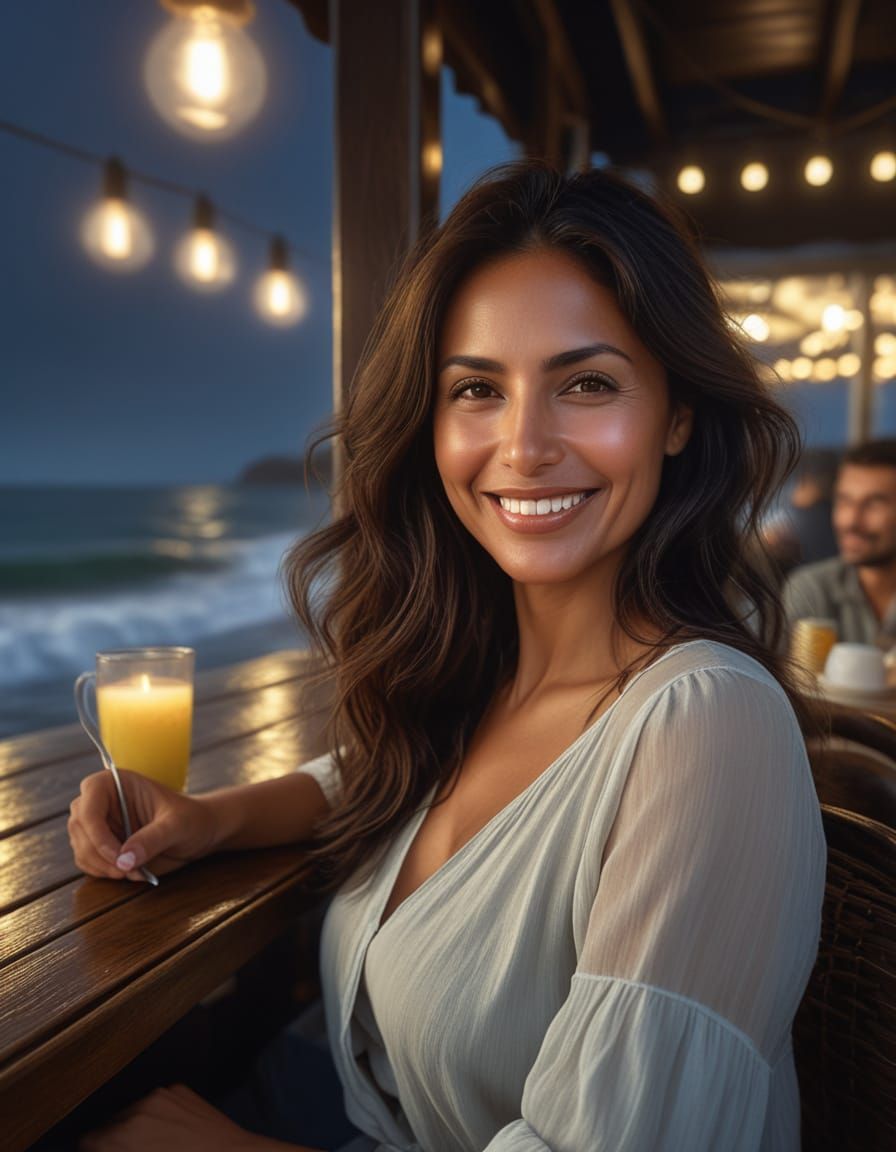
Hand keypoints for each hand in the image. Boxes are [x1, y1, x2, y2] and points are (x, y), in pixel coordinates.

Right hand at [68, 769, 217, 881]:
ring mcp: (97, 823)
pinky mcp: (100, 844)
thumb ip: (153, 838)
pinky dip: (104, 872)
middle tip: (128, 870)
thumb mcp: (177, 825)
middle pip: (79, 828)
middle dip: (100, 854)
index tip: (119, 857)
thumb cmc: (190, 818)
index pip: (88, 805)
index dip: (97, 834)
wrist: (198, 831)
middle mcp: (100, 801)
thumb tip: (126, 859)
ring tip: (135, 871)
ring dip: (103, 867)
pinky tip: (130, 872)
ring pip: (81, 848)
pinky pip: (87, 862)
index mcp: (115, 782)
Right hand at [77, 1084, 317, 1150]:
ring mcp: (161, 1094)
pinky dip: (154, 1115)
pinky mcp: (179, 1089)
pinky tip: (167, 1133)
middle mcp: (139, 1108)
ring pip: (129, 1111)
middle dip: (111, 1143)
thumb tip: (100, 1148)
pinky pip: (154, 1101)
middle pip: (106, 1125)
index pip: (86, 1140)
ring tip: (149, 1146)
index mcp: (125, 1136)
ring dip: (131, 1127)